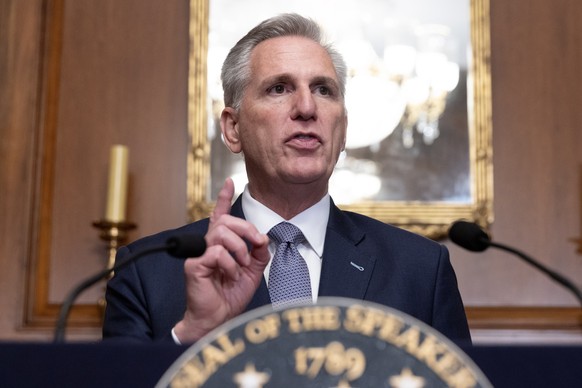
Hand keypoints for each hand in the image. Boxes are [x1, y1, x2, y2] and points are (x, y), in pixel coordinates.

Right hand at [173, 178, 269, 342]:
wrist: (217, 318)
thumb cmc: (230, 296)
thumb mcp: (252, 272)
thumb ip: (259, 253)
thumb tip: (263, 239)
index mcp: (220, 244)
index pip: (220, 215)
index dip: (224, 198)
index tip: (231, 181)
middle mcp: (207, 245)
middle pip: (225, 220)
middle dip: (246, 228)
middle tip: (257, 243)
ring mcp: (198, 253)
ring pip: (221, 232)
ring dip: (239, 248)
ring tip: (241, 266)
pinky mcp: (193, 264)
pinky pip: (216, 252)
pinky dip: (230, 264)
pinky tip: (230, 275)